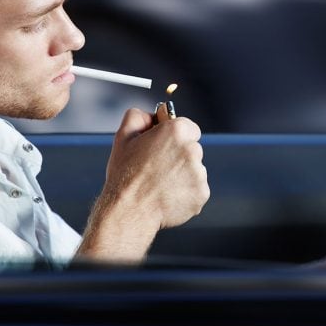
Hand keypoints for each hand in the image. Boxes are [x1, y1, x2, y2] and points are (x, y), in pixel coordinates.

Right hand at [76, 104, 209, 261]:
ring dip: (183, 176)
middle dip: (179, 157)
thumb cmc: (125, 175)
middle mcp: (193, 150)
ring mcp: (199, 173)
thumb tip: (151, 114)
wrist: (130, 211)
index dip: (175, 137)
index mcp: (177, 131)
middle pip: (192, 149)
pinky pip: (196, 190)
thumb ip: (138, 117)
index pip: (189, 128)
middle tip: (158, 169)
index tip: (165, 146)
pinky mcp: (201, 194)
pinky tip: (168, 197)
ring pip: (195, 170)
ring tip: (160, 185)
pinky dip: (186, 194)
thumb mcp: (123, 137)